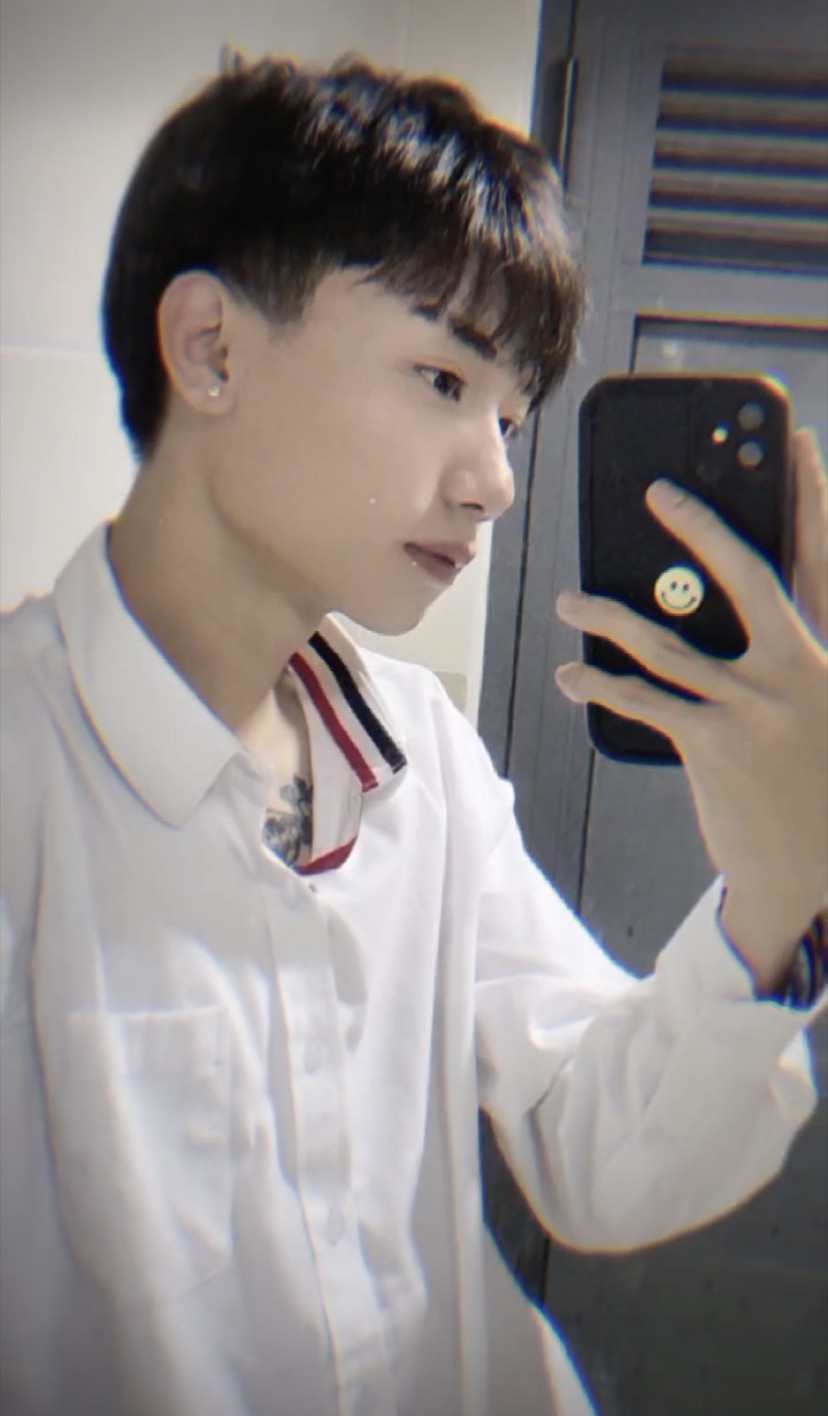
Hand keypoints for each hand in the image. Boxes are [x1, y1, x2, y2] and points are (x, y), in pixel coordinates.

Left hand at [555, 429, 827, 991]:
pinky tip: (572, 674)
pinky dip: (600, 684)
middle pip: (746, 578)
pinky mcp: (713, 745)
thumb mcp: (817, 707)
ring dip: (610, 616)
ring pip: (668, 642)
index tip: (793, 444)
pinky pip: (644, 700)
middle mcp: (799, 670)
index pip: (820, 558)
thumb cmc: (812, 784)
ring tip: (571, 600)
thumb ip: (785, 654)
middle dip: (702, 527)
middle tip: (658, 492)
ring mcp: (755, 708)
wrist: (817, 875)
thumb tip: (721, 611)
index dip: (809, 498)